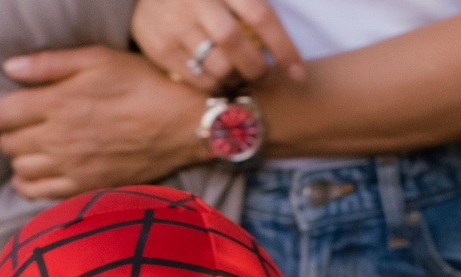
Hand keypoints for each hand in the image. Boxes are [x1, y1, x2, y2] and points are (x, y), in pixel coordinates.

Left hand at [0, 48, 212, 200]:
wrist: (180, 125)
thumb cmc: (142, 85)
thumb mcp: (98, 59)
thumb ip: (50, 64)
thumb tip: (10, 69)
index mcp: (56, 103)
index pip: (0, 115)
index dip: (1, 109)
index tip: (16, 104)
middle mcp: (57, 139)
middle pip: (7, 144)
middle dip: (11, 132)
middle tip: (30, 124)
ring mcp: (70, 167)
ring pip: (19, 170)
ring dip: (21, 158)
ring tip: (37, 147)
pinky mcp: (85, 187)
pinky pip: (39, 194)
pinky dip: (31, 184)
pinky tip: (43, 171)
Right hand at [133, 0, 303, 94]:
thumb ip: (254, 8)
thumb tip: (291, 51)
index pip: (260, 15)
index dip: (283, 47)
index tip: (298, 73)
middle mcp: (197, 2)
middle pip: (235, 42)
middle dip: (257, 67)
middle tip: (264, 76)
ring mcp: (176, 24)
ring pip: (218, 66)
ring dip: (237, 79)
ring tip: (241, 76)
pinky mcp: (161, 47)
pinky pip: (199, 79)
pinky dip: (217, 85)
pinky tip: (221, 78)